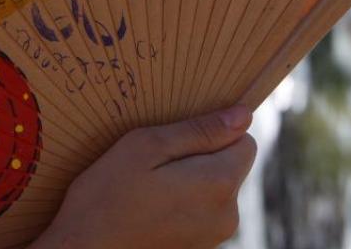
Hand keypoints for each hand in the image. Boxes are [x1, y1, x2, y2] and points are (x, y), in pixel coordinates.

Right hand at [32, 105, 257, 248]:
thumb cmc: (106, 198)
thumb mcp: (147, 147)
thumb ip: (200, 130)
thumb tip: (243, 116)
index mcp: (219, 185)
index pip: (245, 141)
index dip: (215, 133)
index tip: (180, 139)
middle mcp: (227, 215)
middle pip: (232, 165)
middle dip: (202, 157)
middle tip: (158, 164)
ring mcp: (214, 235)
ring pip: (216, 188)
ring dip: (192, 180)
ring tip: (151, 186)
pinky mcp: (198, 246)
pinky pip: (203, 210)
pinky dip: (183, 202)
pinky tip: (151, 205)